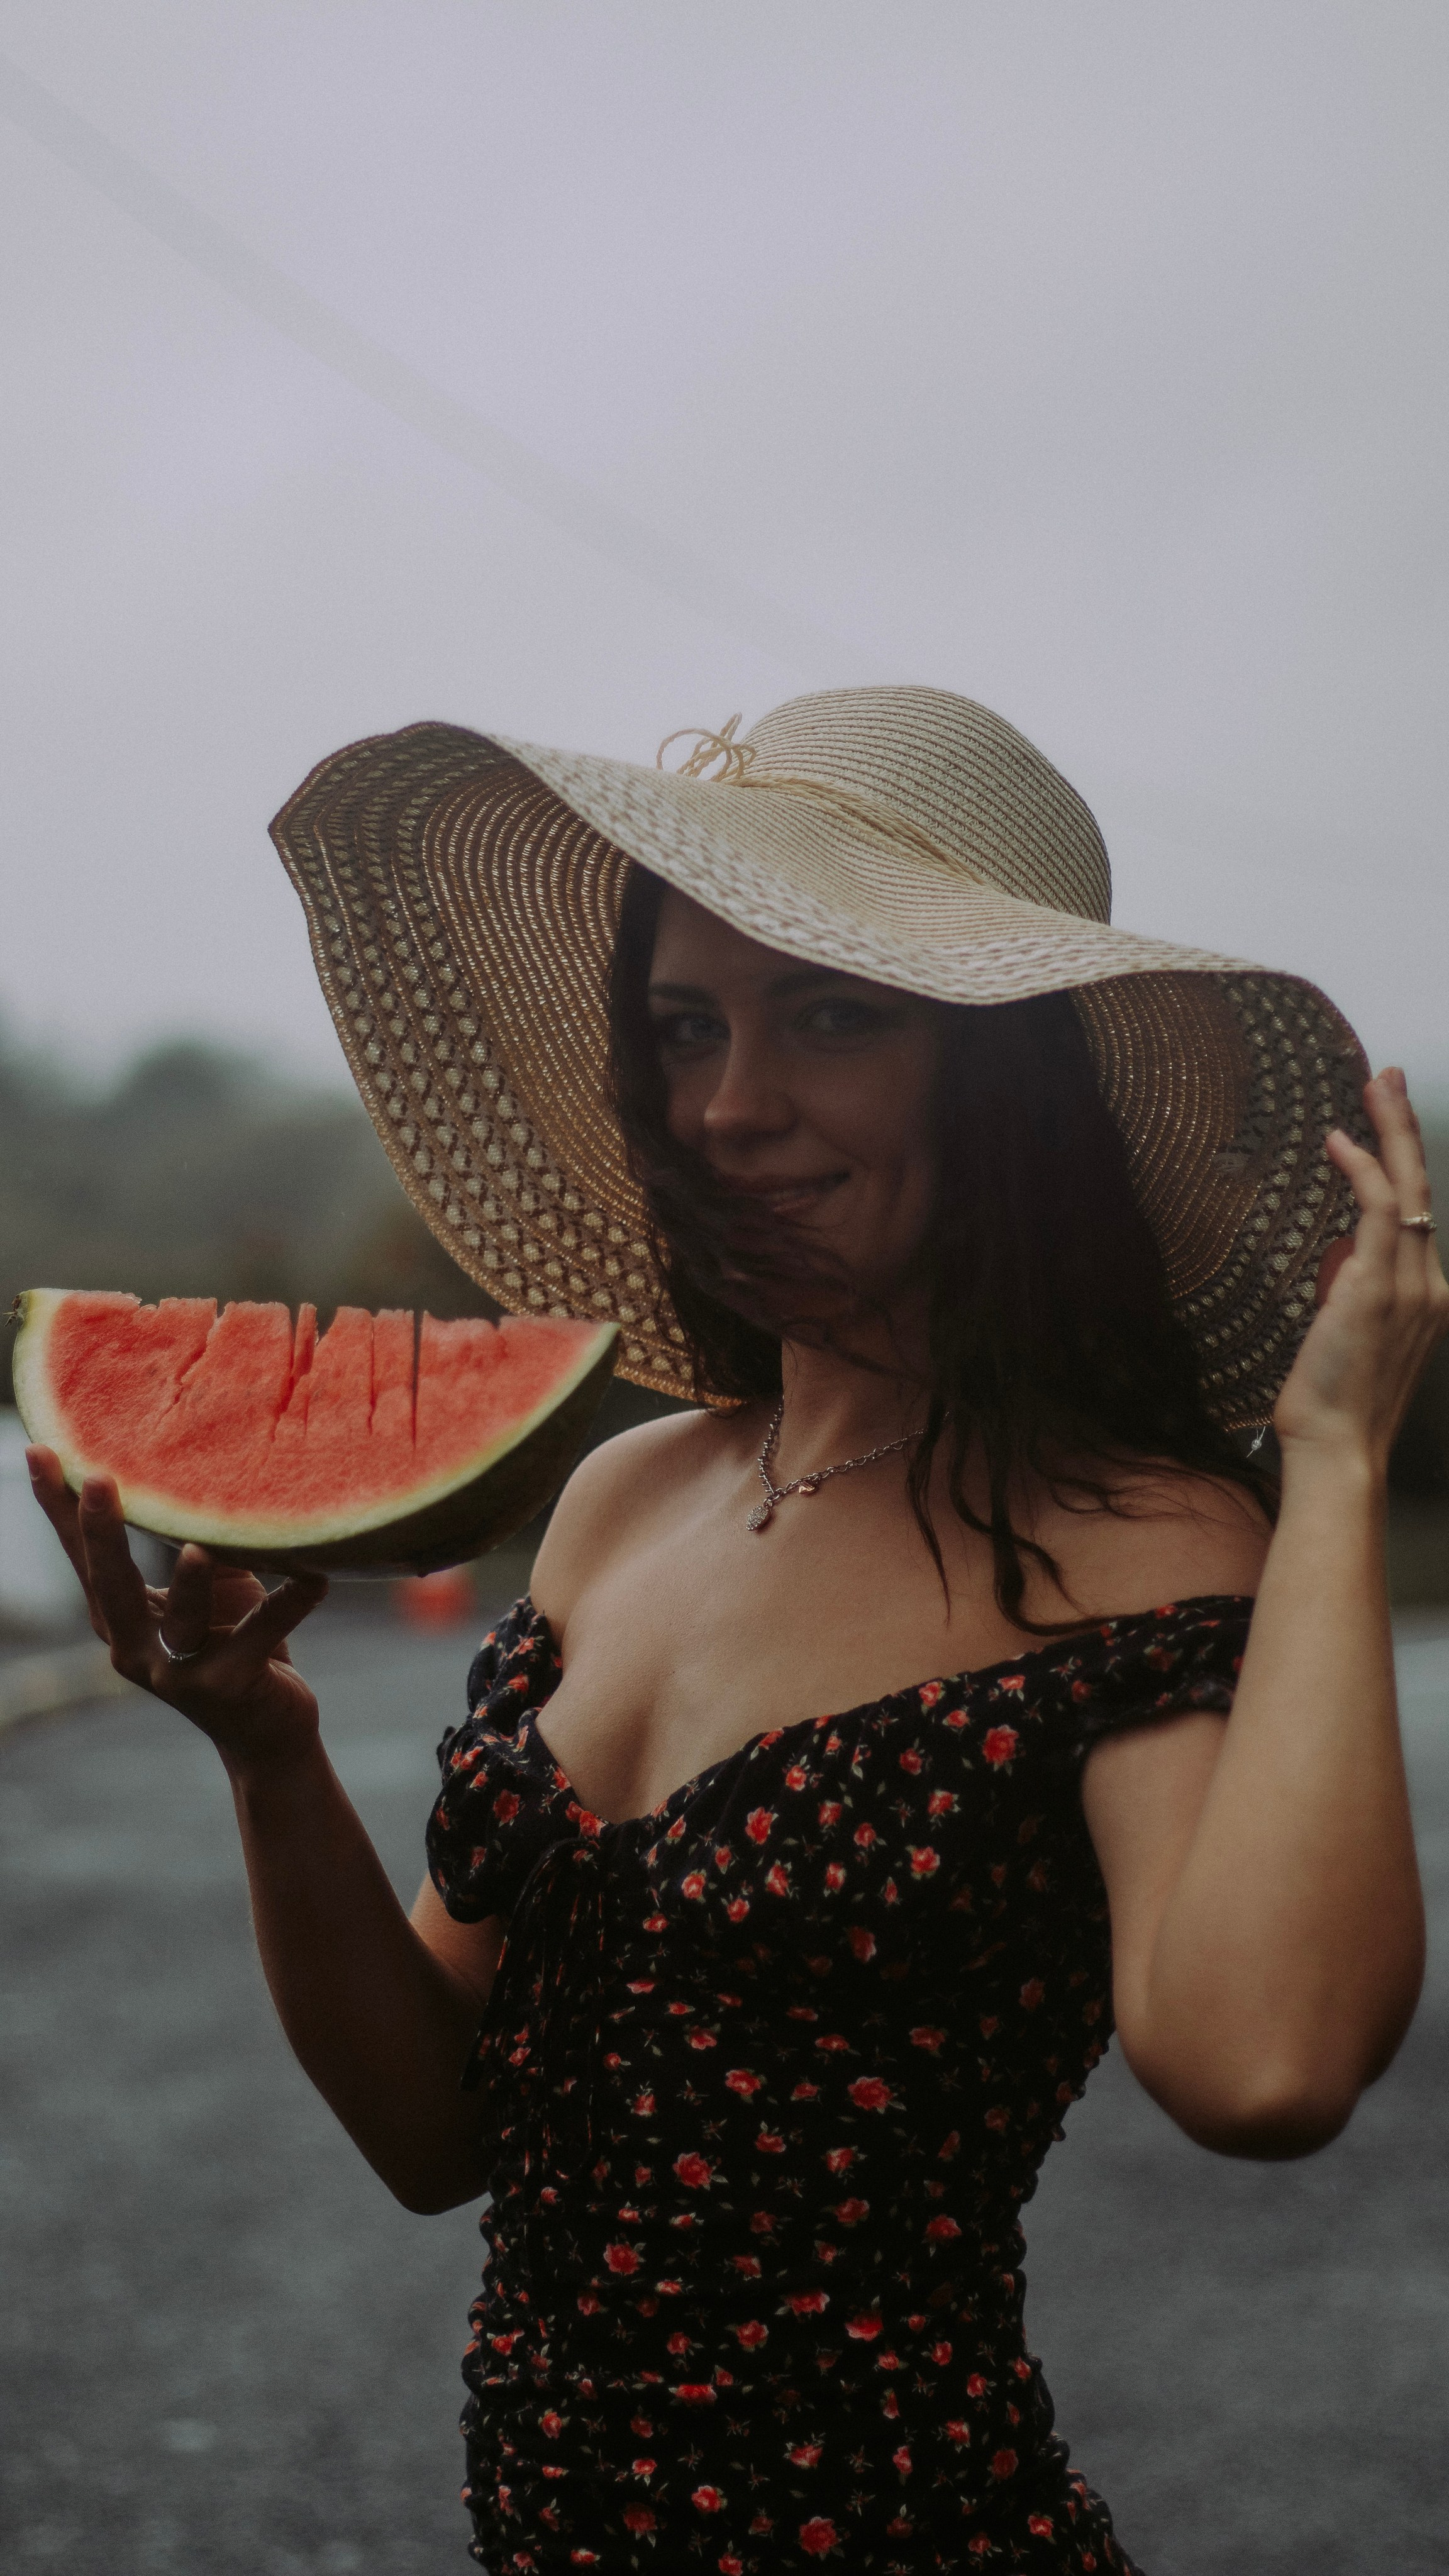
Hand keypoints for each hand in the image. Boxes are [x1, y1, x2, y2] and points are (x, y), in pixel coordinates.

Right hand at [26, 1447, 327, 1777]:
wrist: (268, 1731)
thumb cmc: (235, 1642)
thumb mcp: (211, 1588)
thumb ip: (197, 1545)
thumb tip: (198, 1484)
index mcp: (120, 1619)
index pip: (82, 1556)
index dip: (58, 1507)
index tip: (39, 1449)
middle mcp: (136, 1648)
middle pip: (109, 1588)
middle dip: (101, 1534)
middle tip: (96, 1479)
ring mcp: (180, 1674)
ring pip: (178, 1625)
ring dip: (189, 1586)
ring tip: (197, 1551)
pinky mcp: (229, 1688)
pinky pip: (259, 1638)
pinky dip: (288, 1606)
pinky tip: (316, 1577)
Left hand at [1272, 1069, 1448, 1470]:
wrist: (1340, 1448)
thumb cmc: (1336, 1402)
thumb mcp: (1353, 1339)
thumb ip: (1356, 1298)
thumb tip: (1341, 1273)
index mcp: (1427, 1296)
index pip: (1420, 1214)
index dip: (1404, 1162)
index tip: (1383, 1121)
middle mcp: (1430, 1285)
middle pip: (1422, 1188)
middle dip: (1405, 1127)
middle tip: (1388, 1077)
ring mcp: (1409, 1285)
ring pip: (1407, 1189)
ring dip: (1390, 1131)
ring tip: (1374, 1086)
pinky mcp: (1377, 1288)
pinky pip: (1379, 1213)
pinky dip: (1361, 1171)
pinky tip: (1340, 1142)